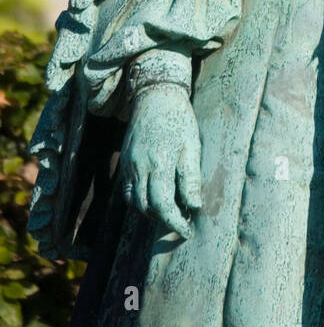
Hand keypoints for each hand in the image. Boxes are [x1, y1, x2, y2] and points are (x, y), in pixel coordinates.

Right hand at [120, 85, 201, 237]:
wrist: (155, 95)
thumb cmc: (179, 119)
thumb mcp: (192, 146)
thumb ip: (191, 178)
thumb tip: (194, 206)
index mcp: (159, 164)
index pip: (163, 206)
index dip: (175, 223)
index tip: (187, 231)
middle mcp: (139, 168)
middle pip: (146, 208)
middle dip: (163, 221)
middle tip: (181, 223)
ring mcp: (130, 165)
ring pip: (134, 202)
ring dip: (150, 213)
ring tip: (170, 213)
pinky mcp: (126, 161)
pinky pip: (128, 190)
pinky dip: (139, 201)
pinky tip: (155, 198)